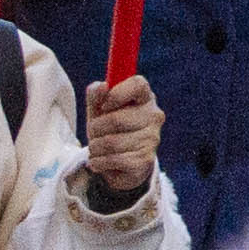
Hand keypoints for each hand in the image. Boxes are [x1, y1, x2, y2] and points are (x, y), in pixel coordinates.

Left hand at [79, 73, 162, 206]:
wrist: (121, 164)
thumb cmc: (109, 129)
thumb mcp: (99, 109)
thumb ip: (96, 95)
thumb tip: (102, 86)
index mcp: (145, 97)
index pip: (138, 85)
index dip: (116, 94)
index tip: (104, 106)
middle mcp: (154, 116)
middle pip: (115, 119)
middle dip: (95, 128)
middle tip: (94, 133)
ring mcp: (152, 139)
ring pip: (111, 143)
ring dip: (95, 148)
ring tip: (96, 149)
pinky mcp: (145, 161)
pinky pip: (113, 160)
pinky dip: (98, 162)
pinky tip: (100, 162)